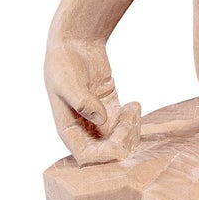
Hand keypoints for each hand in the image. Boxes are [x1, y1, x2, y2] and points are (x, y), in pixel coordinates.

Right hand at [45, 31, 140, 164]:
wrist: (75, 42)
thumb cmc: (64, 63)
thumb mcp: (69, 83)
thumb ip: (83, 103)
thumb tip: (100, 119)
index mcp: (67, 128)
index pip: (86, 155)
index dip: (103, 157)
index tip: (120, 146)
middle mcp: (82, 127)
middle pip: (105, 149)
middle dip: (121, 141)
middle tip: (130, 119)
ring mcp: (97, 116)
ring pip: (117, 136)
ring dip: (129, 129)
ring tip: (133, 109)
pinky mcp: (109, 105)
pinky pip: (123, 122)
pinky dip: (132, 119)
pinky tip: (134, 105)